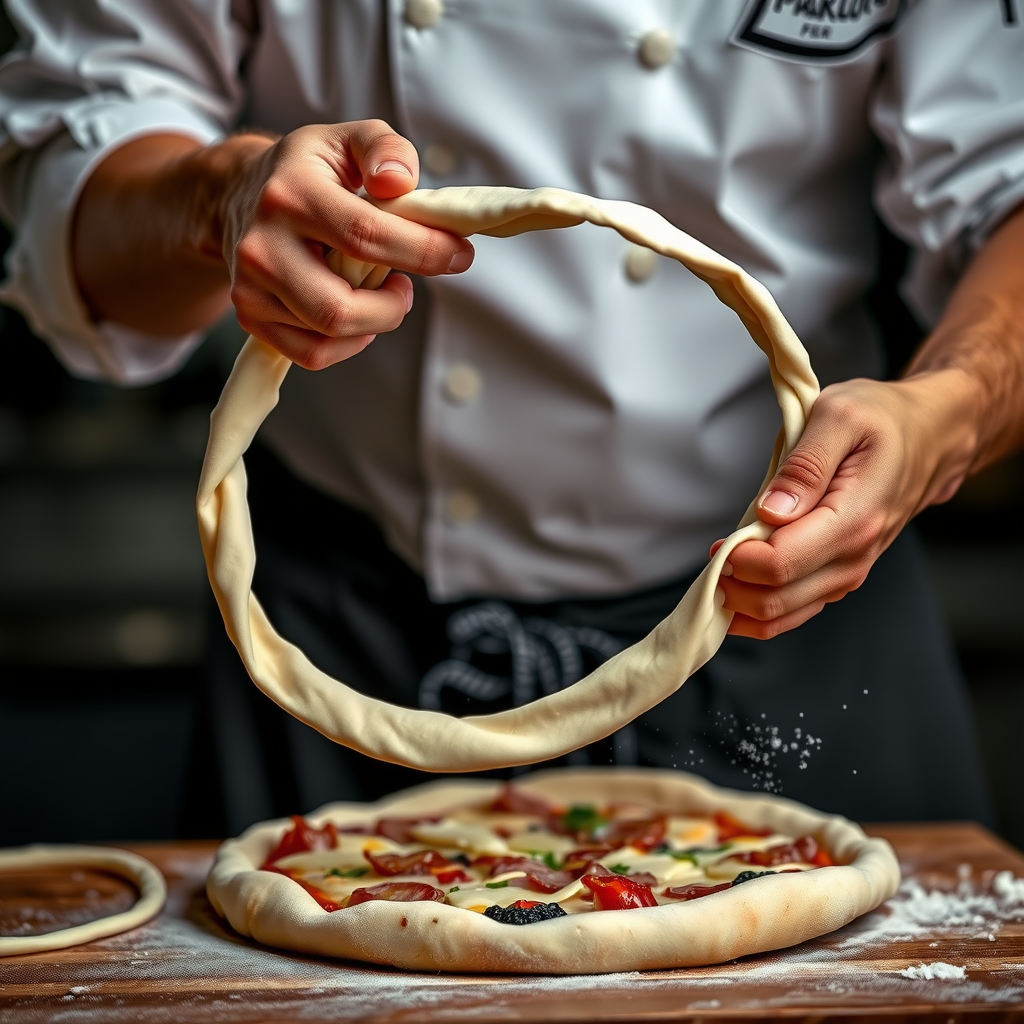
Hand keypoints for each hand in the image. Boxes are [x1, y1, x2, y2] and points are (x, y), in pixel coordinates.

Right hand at [222, 120, 474, 368]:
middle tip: (407, 287)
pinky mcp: (250, 314)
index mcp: (291, 194)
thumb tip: (399, 181)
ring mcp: (250, 285)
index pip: (365, 236)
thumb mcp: (348, 139)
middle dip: (392, 308)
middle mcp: (262, 244)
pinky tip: (359, 316)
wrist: (240, 193)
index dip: (423, 252)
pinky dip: (348, 344)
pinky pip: (311, 353)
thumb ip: (386, 148)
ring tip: (383, 294)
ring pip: (328, 335)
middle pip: (340, 307)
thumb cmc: (308, 170)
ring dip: (373, 323)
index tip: (458, 254)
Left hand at [711, 372, 978, 638]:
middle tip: (714, 555)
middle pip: (777, 598)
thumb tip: (771, 512)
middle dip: (733, 585)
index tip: (719, 543)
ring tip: (720, 569)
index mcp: (852, 521)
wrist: (929, 436)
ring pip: (783, 614)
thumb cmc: (882, 420)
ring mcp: (848, 572)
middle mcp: (853, 557)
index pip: (781, 564)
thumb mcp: (839, 415)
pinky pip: (794, 610)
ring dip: (742, 601)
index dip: (740, 560)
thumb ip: (804, 466)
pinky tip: (737, 590)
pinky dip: (759, 610)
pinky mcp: (839, 576)